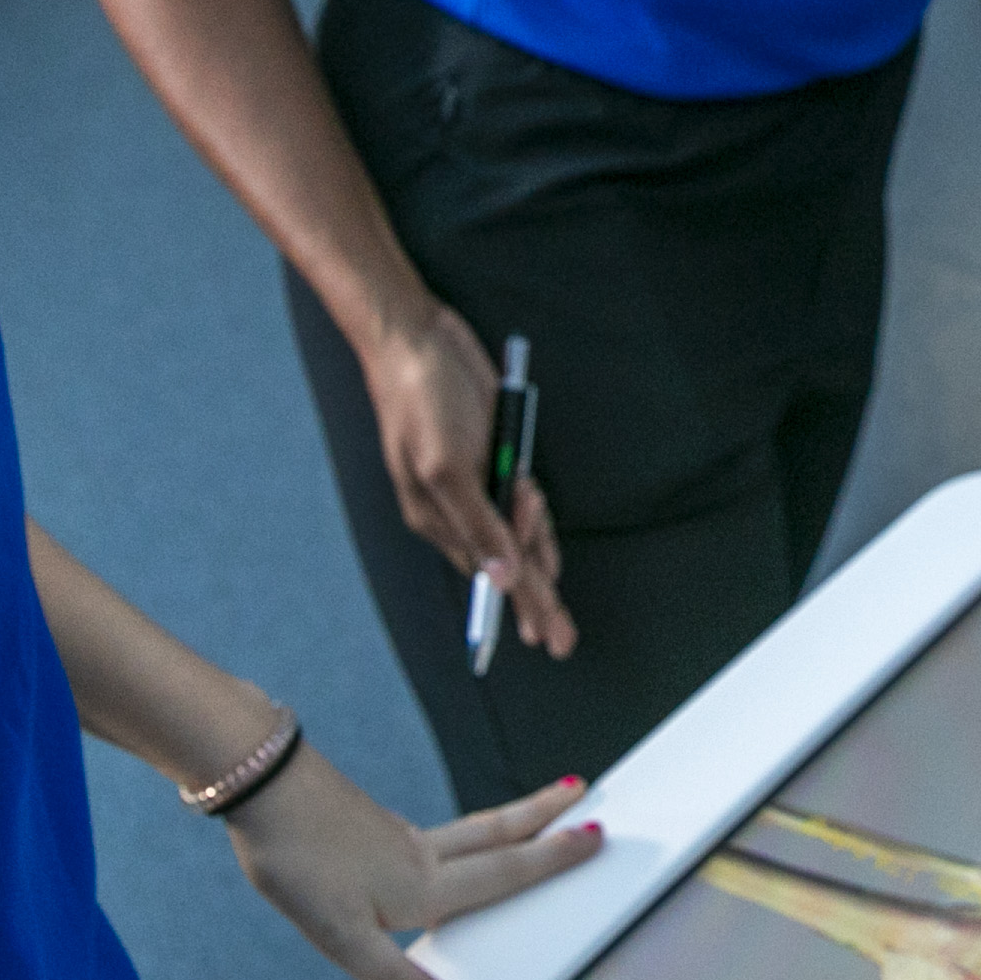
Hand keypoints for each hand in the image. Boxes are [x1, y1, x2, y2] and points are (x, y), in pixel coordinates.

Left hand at [224, 751, 603, 979]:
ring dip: (507, 822)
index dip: (553, 859)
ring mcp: (390, 834)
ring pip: (466, 829)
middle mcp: (418, 854)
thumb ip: (394, 978)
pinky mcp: (362, 823)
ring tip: (532, 813)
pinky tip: (430, 846)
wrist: (258, 783)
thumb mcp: (342, 934)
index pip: (505, 873)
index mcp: (424, 885)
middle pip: (496, 834)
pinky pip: (428, 833)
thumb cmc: (298, 857)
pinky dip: (455, 835)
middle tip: (582, 792)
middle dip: (542, 819)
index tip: (597, 834)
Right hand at [364, 302, 571, 656]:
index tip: (542, 639)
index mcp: (437, 519)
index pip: (489, 576)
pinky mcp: (494, 457)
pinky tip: (539, 523)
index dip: (519, 607)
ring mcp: (478, 484)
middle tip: (562, 641)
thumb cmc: (422, 401)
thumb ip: (476, 523)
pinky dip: (534, 514)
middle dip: (536, 599)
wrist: (418, 338)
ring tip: (531, 502)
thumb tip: (500, 577)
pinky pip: (520, 501)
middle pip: (508, 564)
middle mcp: (459, 510)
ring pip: (519, 533)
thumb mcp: (446, 467)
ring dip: (536, 533)